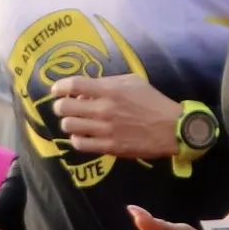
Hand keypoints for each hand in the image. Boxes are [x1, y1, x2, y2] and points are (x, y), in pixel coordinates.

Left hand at [51, 73, 186, 159]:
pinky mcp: (109, 147)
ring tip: (76, 122)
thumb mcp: (133, 82)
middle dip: (60, 106)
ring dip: (69, 122)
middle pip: (64, 107)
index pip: (72, 85)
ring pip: (69, 126)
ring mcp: (105, 129)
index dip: (59, 87)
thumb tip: (87, 90)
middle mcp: (103, 109)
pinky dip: (77, 138)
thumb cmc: (153, 102)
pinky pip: (80, 144)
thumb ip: (108, 82)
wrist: (172, 128)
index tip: (56, 90)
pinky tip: (83, 135)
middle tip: (65, 107)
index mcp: (109, 90)